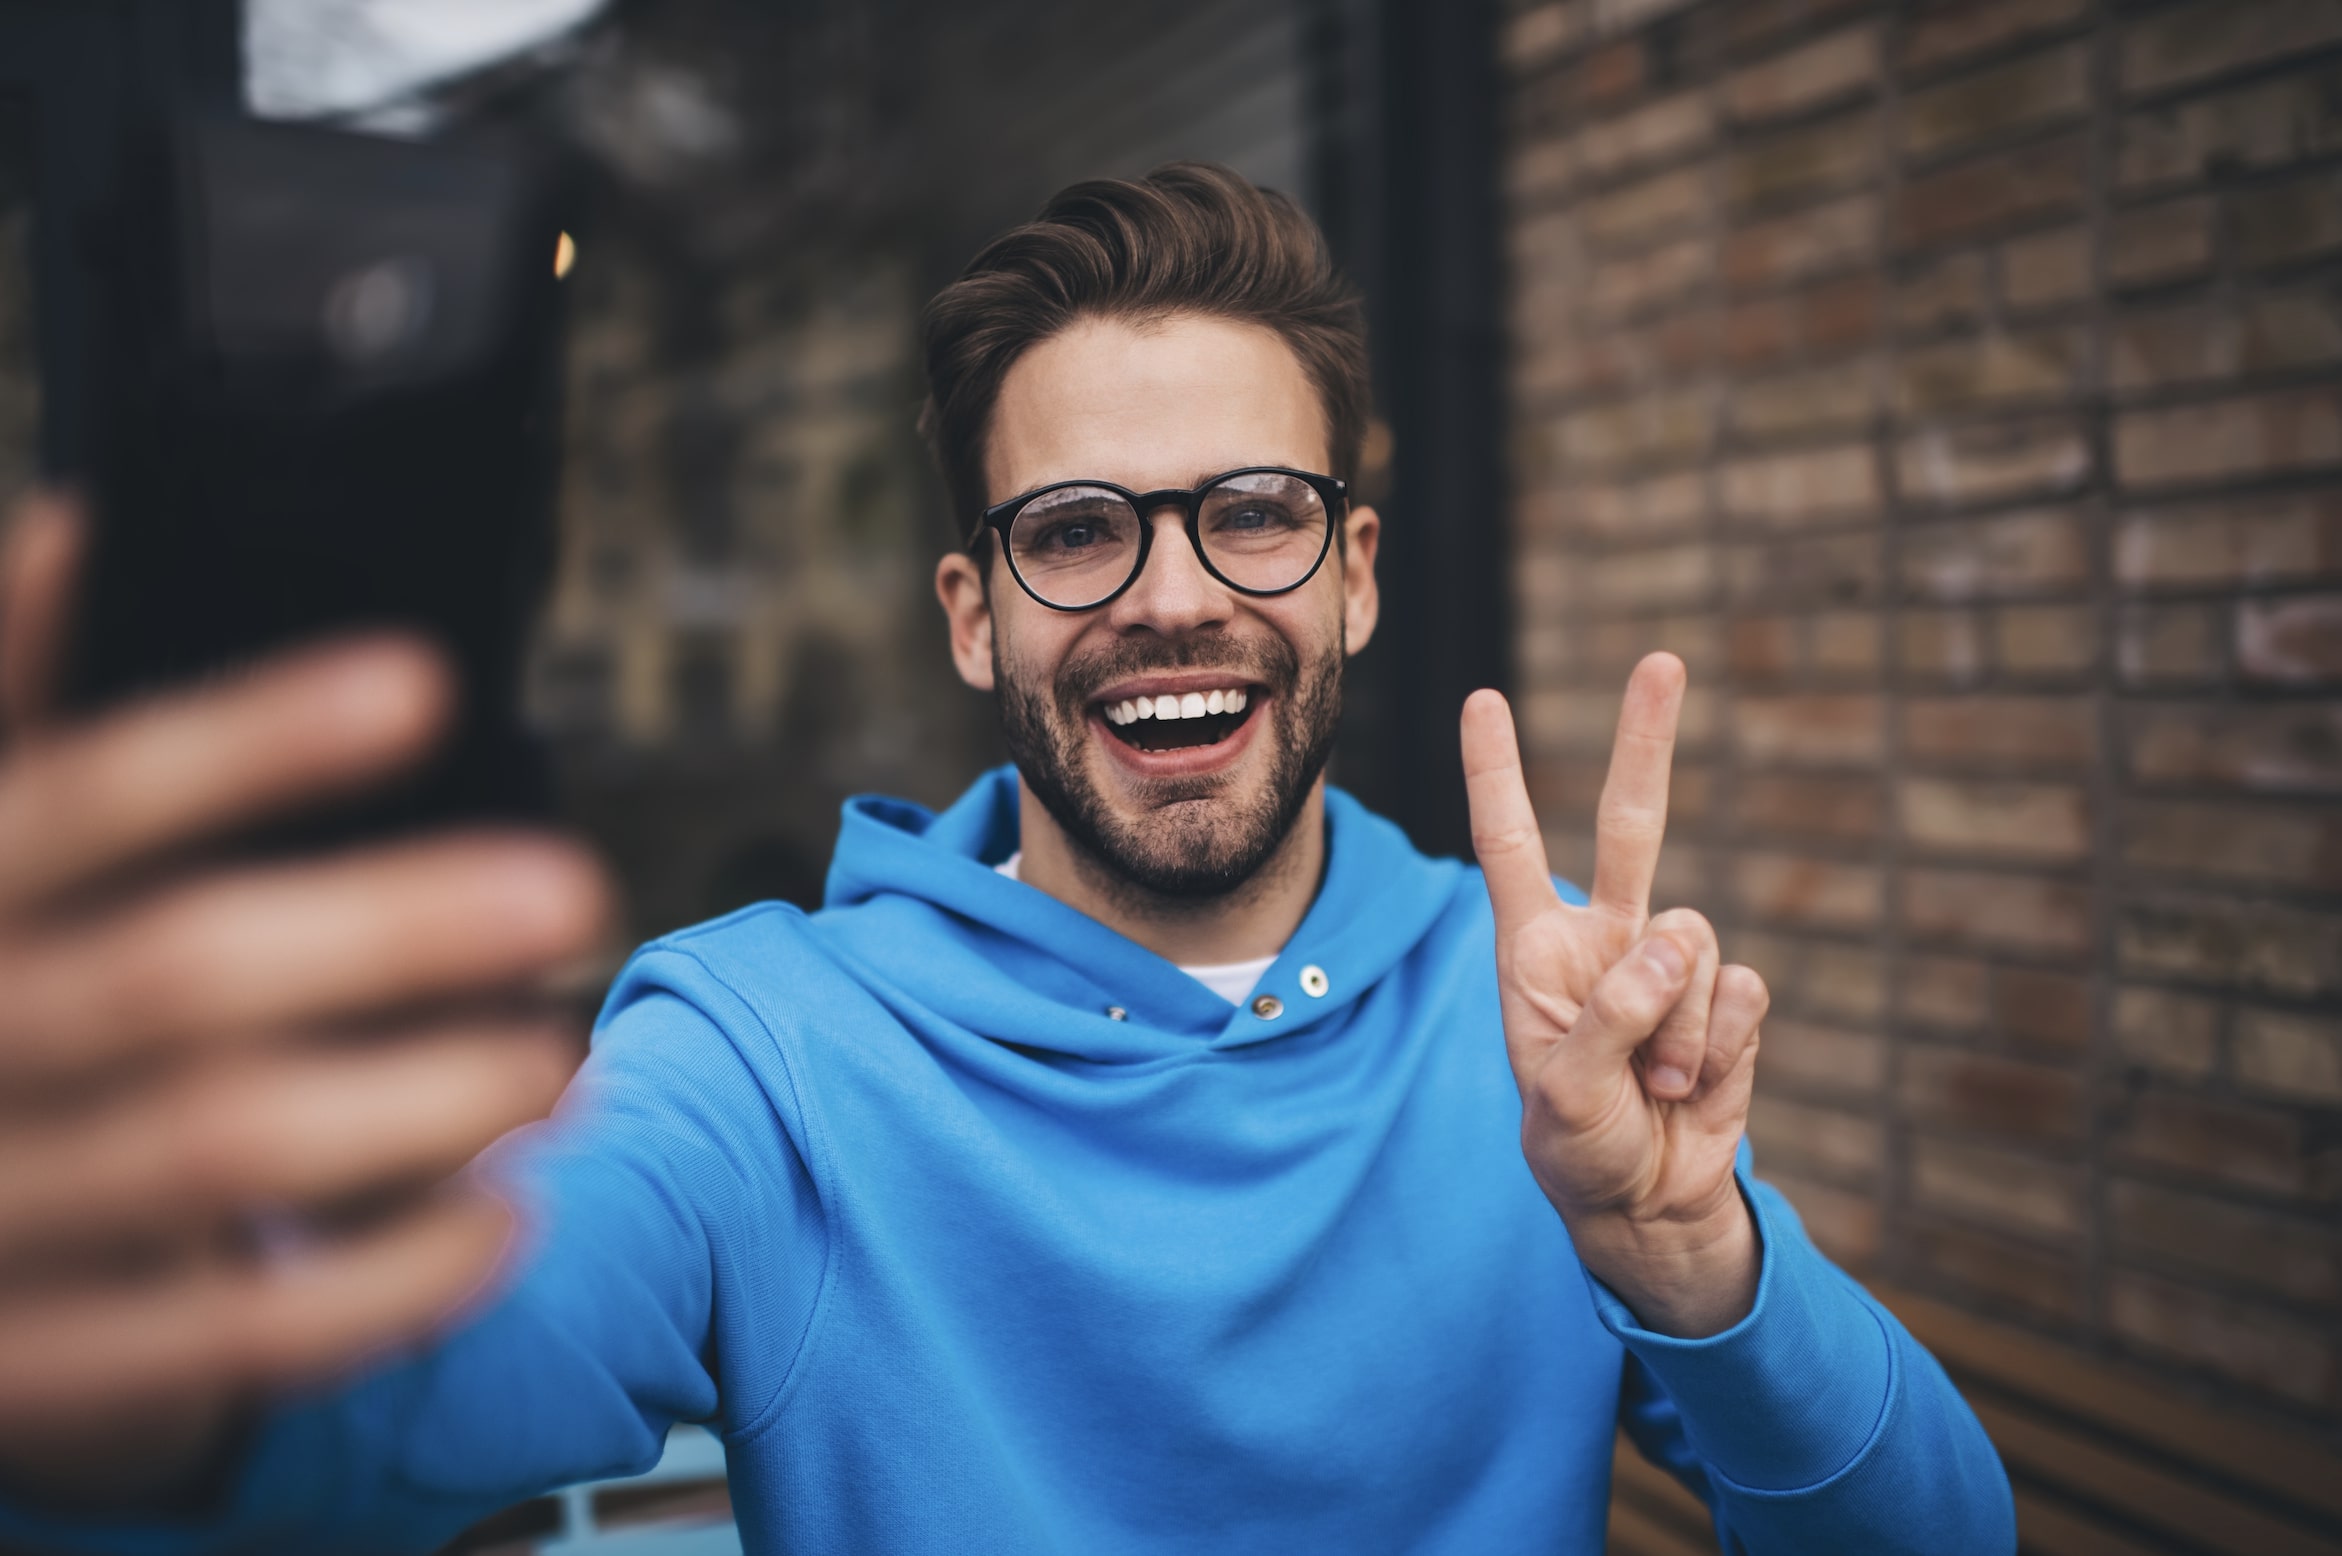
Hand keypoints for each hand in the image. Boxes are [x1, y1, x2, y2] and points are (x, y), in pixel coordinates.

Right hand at [0, 495, 609, 1498]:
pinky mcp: (31, 1362)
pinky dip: (384, 1281)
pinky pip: (226, 1340)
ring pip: (217, 1150)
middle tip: (572, 888)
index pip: (78, 799)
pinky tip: (507, 1214)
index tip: (420, 680)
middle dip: (390, 929)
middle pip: (177, 976)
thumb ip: (5, 703)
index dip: (246, 738)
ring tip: (560, 1056)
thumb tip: (85, 525)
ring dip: (417, 1101)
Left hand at [1461, 653, 1768, 1337]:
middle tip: (1662, 660)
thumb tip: (1679, 940)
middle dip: (1647, 741)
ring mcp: (1668, 966)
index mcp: (1534, 950)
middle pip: (1631, 824)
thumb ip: (1609, 1015)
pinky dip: (1720, 1044)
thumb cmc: (1577, 1145)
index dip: (1498, 775)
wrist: (1646, 1202)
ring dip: (1678, 1025)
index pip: (1511, 846)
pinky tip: (1693, 1083)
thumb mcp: (1562, 1093)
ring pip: (1695, 942)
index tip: (1481, 699)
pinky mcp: (1725, 1001)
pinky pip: (1740, 993)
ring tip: (1654, 1082)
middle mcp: (1603, 940)